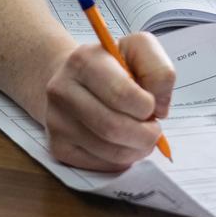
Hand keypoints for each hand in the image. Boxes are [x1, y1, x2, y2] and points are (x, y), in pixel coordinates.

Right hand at [40, 31, 174, 170]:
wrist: (71, 79)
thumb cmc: (110, 66)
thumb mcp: (137, 50)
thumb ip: (158, 69)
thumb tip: (158, 109)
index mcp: (83, 61)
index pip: (122, 94)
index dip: (147, 106)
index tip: (151, 104)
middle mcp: (62, 91)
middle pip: (114, 128)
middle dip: (145, 134)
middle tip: (153, 128)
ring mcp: (57, 122)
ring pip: (111, 153)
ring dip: (137, 149)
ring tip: (140, 135)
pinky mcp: (59, 147)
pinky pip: (103, 166)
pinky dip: (123, 159)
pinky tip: (122, 143)